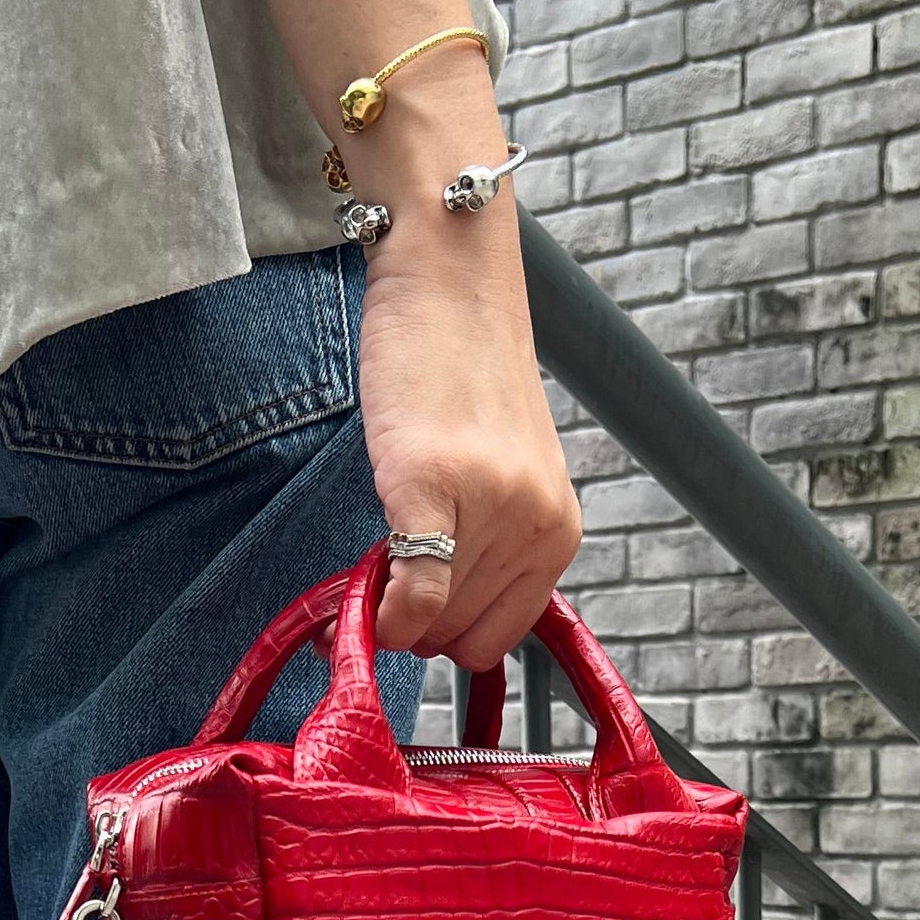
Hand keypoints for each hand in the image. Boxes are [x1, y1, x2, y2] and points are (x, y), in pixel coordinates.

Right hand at [347, 68, 581, 669]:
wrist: (448, 280)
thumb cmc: (464, 376)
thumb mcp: (500, 477)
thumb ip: (484, 550)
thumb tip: (423, 626)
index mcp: (559, 531)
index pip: (496, 639)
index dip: (444, 634)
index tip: (405, 613)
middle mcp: (538, 525)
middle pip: (459, 639)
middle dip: (413, 623)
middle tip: (381, 575)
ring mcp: (490, 506)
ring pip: (429, 622)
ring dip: (387, 605)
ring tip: (375, 548)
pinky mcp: (430, 483)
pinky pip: (412, 593)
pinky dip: (380, 612)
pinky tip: (360, 593)